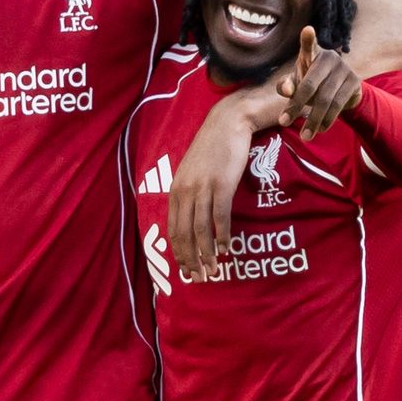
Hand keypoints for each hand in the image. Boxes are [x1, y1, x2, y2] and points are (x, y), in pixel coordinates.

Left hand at [167, 82, 274, 281]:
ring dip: (207, 253)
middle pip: (184, 233)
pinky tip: (226, 248)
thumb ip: (189, 193)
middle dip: (191, 259)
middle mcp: (185, 190)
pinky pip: (220, 216)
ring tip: (213, 270)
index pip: (173, 229)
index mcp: (176, 189)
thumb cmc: (212, 148)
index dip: (179, 253)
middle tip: (200, 277)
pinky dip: (222, 235)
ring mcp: (203, 187)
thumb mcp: (192, 171)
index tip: (186, 271)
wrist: (228, 123)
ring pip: (200, 229)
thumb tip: (190, 220)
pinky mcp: (221, 184)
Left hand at [277, 26, 362, 140]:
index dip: (308, 38)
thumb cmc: (312, 83)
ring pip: (325, 98)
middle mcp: (329, 57)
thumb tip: (286, 90)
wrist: (342, 90)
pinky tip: (319, 129)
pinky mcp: (355, 82)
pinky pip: (339, 104)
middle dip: (296, 105)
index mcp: (312, 54)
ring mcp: (344, 68)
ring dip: (313, 119)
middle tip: (282, 122)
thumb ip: (287, 85)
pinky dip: (327, 119)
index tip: (307, 30)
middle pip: (310, 84)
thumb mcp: (296, 83)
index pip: (308, 45)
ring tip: (304, 136)